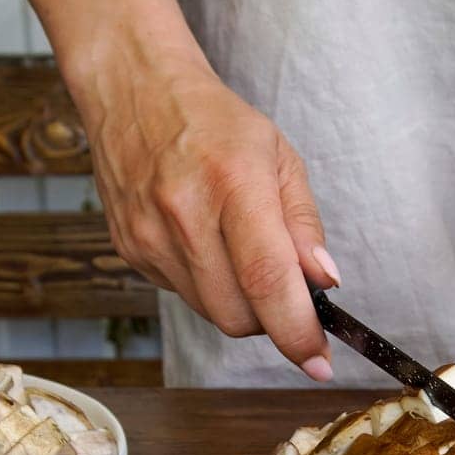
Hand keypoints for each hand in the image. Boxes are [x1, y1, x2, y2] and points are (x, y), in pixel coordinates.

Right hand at [84, 62, 339, 380]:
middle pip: (238, 316)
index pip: (267, 279)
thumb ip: (303, 225)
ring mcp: (149, 237)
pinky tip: (204, 242)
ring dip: (239, 303)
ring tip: (238, 250)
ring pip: (211, 313)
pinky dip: (207, 286)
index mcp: (232, 182)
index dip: (296, 331)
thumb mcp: (279, 157)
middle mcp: (183, 214)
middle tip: (283, 286)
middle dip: (271, 318)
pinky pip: (184, 296)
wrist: (134, 92)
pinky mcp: (130, 251)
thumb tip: (324, 283)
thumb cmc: (214, 122)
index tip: (319, 361)